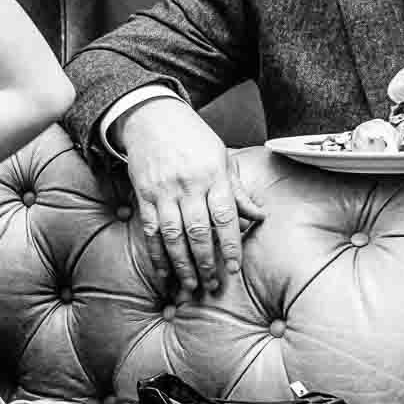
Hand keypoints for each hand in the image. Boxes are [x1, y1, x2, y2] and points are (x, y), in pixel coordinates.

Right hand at [117, 98, 266, 299]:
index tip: (233, 268)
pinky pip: (150, 231)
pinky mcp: (144, 196)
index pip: (224, 216)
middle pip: (197, 231)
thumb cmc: (193, 138)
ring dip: (181, 264)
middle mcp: (188, 185)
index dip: (229, 245)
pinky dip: (157, 254)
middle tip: (212, 285)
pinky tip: (164, 272)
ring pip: (172, 235)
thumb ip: (238, 191)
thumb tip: (260, 216)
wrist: (152, 118)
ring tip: (191, 285)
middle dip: (205, 262)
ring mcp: (163, 192)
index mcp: (213, 176)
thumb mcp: (222, 158)